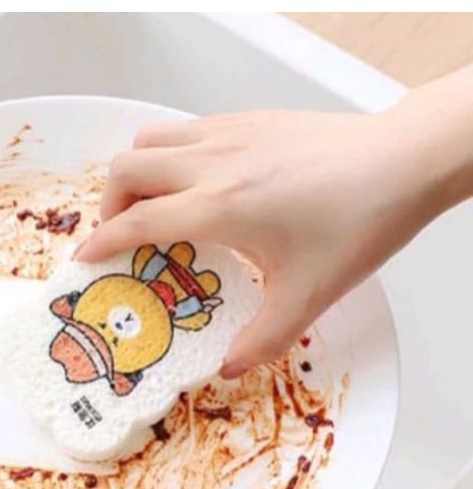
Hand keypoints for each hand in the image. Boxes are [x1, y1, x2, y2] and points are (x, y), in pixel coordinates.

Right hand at [77, 96, 465, 376]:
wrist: (402, 161)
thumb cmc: (358, 225)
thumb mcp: (308, 297)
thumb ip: (261, 341)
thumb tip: (226, 369)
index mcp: (217, 208)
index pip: (133, 222)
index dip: (100, 242)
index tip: (85, 259)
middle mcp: (210, 164)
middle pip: (125, 170)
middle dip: (109, 205)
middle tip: (124, 236)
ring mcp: (227, 134)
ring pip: (148, 140)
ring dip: (136, 174)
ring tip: (153, 205)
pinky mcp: (246, 119)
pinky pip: (183, 129)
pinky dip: (169, 155)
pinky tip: (197, 182)